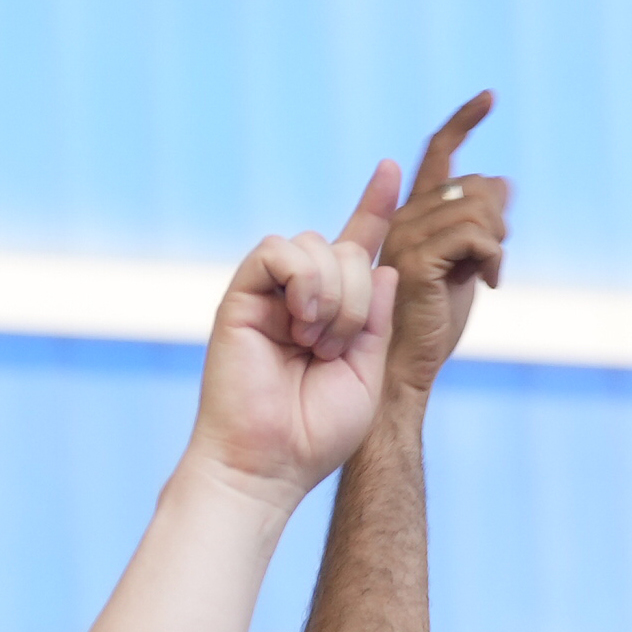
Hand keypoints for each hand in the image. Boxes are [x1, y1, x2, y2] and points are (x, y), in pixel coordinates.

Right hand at [191, 193, 396, 497]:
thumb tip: (382, 263)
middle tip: (337, 348)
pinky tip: (301, 322)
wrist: (270, 461)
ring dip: (334, 295)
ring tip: (316, 343)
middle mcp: (301, 295)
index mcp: (334, 312)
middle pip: (346, 249)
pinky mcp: (241, 294)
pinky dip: (302, 281)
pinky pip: (278, 251)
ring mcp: (269, 293)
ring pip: (316, 246)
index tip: (391, 170)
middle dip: (359, 297)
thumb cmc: (317, 431)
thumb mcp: (369, 371)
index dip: (373, 208)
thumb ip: (380, 317)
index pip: (356, 247)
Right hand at [372, 91, 509, 389]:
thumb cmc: (431, 324)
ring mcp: (406, 236)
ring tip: (487, 275)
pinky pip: (477, 236)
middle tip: (491, 261)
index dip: (463, 122)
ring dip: (498, 244)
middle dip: (499, 222)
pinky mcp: (416, 259)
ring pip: (480, 209)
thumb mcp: (467, 267)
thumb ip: (482, 227)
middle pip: (477, 185)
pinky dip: (494, 259)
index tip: (489, 96)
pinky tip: (488, 284)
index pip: (438, 152)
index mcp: (413, 213)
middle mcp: (405, 217)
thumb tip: (505, 180)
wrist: (403, 367)